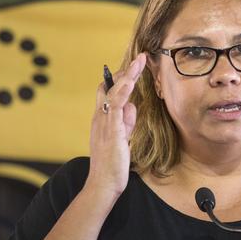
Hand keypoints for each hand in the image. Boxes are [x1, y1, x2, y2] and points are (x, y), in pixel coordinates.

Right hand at [85, 53, 146, 197]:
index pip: (108, 90)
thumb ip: (126, 121)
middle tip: (140, 58)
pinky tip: (130, 82)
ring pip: (113, 92)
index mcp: (102, 118)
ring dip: (127, 75)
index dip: (121, 77)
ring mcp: (104, 122)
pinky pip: (115, 106)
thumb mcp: (122, 136)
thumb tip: (132, 106)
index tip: (135, 66)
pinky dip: (122, 92)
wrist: (103, 183)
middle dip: (126, 70)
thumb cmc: (113, 162)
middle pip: (110, 86)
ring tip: (139, 61)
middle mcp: (100, 116)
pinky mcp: (111, 130)